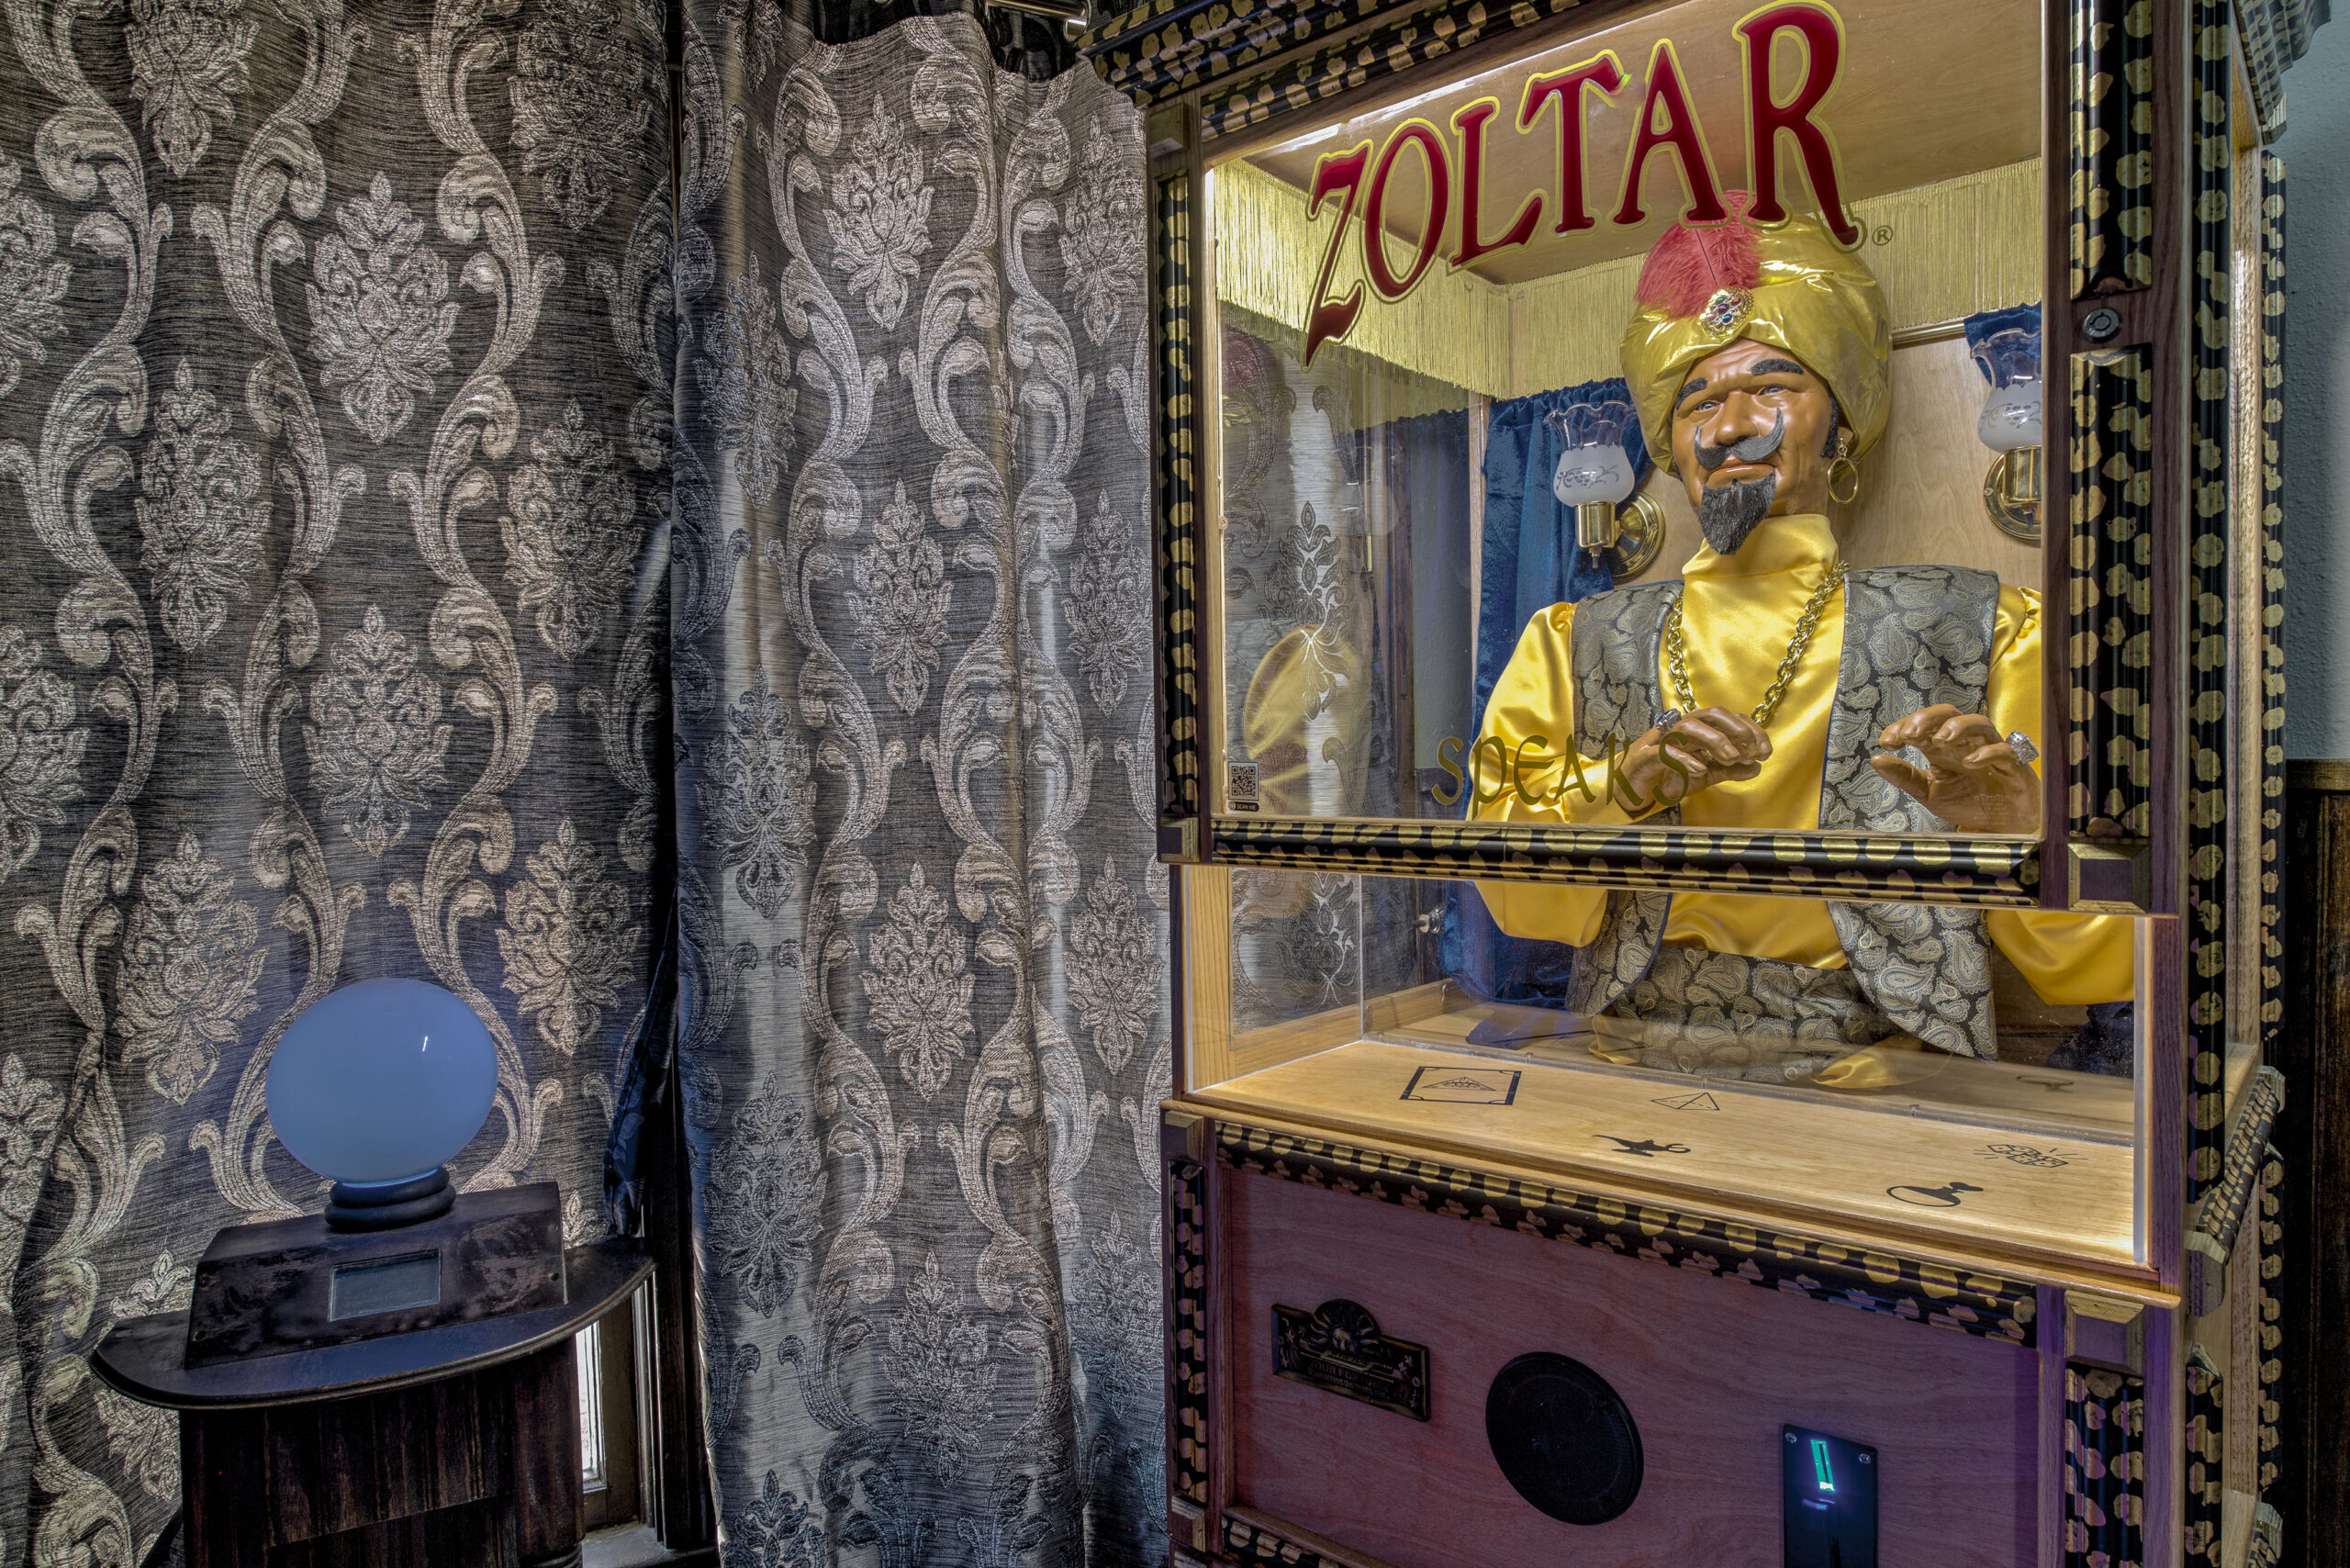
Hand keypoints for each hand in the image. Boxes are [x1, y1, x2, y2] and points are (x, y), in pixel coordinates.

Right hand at [1619, 706, 1770, 809]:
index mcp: (1698, 729)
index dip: (1751, 731)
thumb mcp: (1706, 774)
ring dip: (1714, 740)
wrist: (1630, 788)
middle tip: (1751, 752)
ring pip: (1688, 727)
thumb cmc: (1667, 774)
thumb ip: (1730, 770)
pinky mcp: (1646, 756)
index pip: (1729, 719)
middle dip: (1736, 729)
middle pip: (1711, 714)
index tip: (1766, 751)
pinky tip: (1701, 768)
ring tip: (1731, 759)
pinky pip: (1665, 752)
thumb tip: (1757, 767)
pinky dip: (1684, 758)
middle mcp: (1681, 729)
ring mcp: (1662, 740)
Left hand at [1869, 705, 2040, 832]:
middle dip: (1927, 719)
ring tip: (1939, 740)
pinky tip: (1970, 762)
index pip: (1923, 725)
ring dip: (1958, 727)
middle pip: (1949, 714)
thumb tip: (1876, 759)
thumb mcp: (1928, 792)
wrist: (2002, 828)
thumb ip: (1904, 776)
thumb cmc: (1967, 803)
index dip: (1903, 726)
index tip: (1888, 742)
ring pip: (1980, 723)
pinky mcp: (2013, 766)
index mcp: (1943, 748)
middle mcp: (1966, 744)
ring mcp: (1990, 751)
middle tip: (1909, 734)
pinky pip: (2005, 750)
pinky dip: (1988, 752)